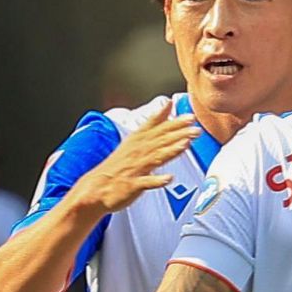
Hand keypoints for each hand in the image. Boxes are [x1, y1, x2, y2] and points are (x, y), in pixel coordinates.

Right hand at [64, 101, 199, 214]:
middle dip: (177, 134)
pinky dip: (157, 180)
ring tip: (185, 145)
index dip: (173, 121)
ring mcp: (135, 168)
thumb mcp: (135, 139)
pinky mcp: (132, 185)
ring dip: (171, 151)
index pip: (157, 127)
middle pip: (159, 140)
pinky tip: (168, 178)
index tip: (190, 116)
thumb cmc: (118, 164)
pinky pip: (145, 182)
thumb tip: (168, 103)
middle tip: (195, 128)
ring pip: (155, 157)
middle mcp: (137, 152)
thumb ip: (154, 122)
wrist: (96, 188)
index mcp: (137, 140)